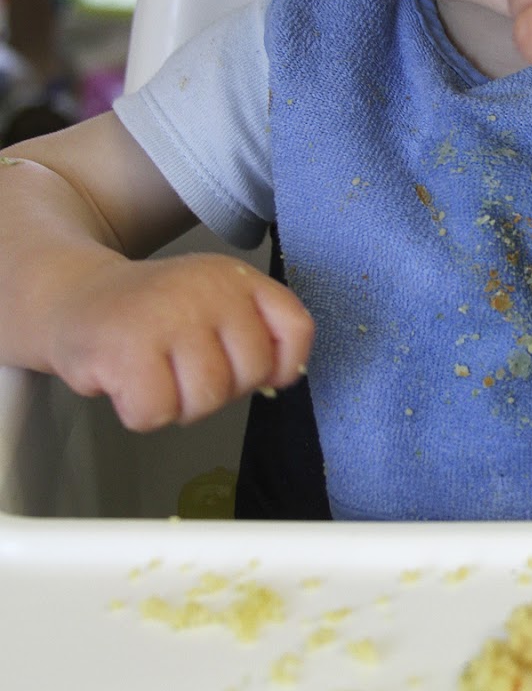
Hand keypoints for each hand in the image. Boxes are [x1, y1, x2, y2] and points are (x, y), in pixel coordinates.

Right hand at [45, 250, 313, 430]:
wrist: (76, 297)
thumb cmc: (154, 314)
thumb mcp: (214, 302)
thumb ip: (254, 332)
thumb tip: (281, 380)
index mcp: (236, 277)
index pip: (296, 328)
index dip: (283, 365)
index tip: (251, 369)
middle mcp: (208, 290)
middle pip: (251, 375)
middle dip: (219, 389)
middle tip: (183, 367)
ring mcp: (169, 317)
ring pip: (206, 400)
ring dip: (178, 403)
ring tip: (155, 372)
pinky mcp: (128, 349)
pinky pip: (157, 413)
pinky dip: (140, 411)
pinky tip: (127, 379)